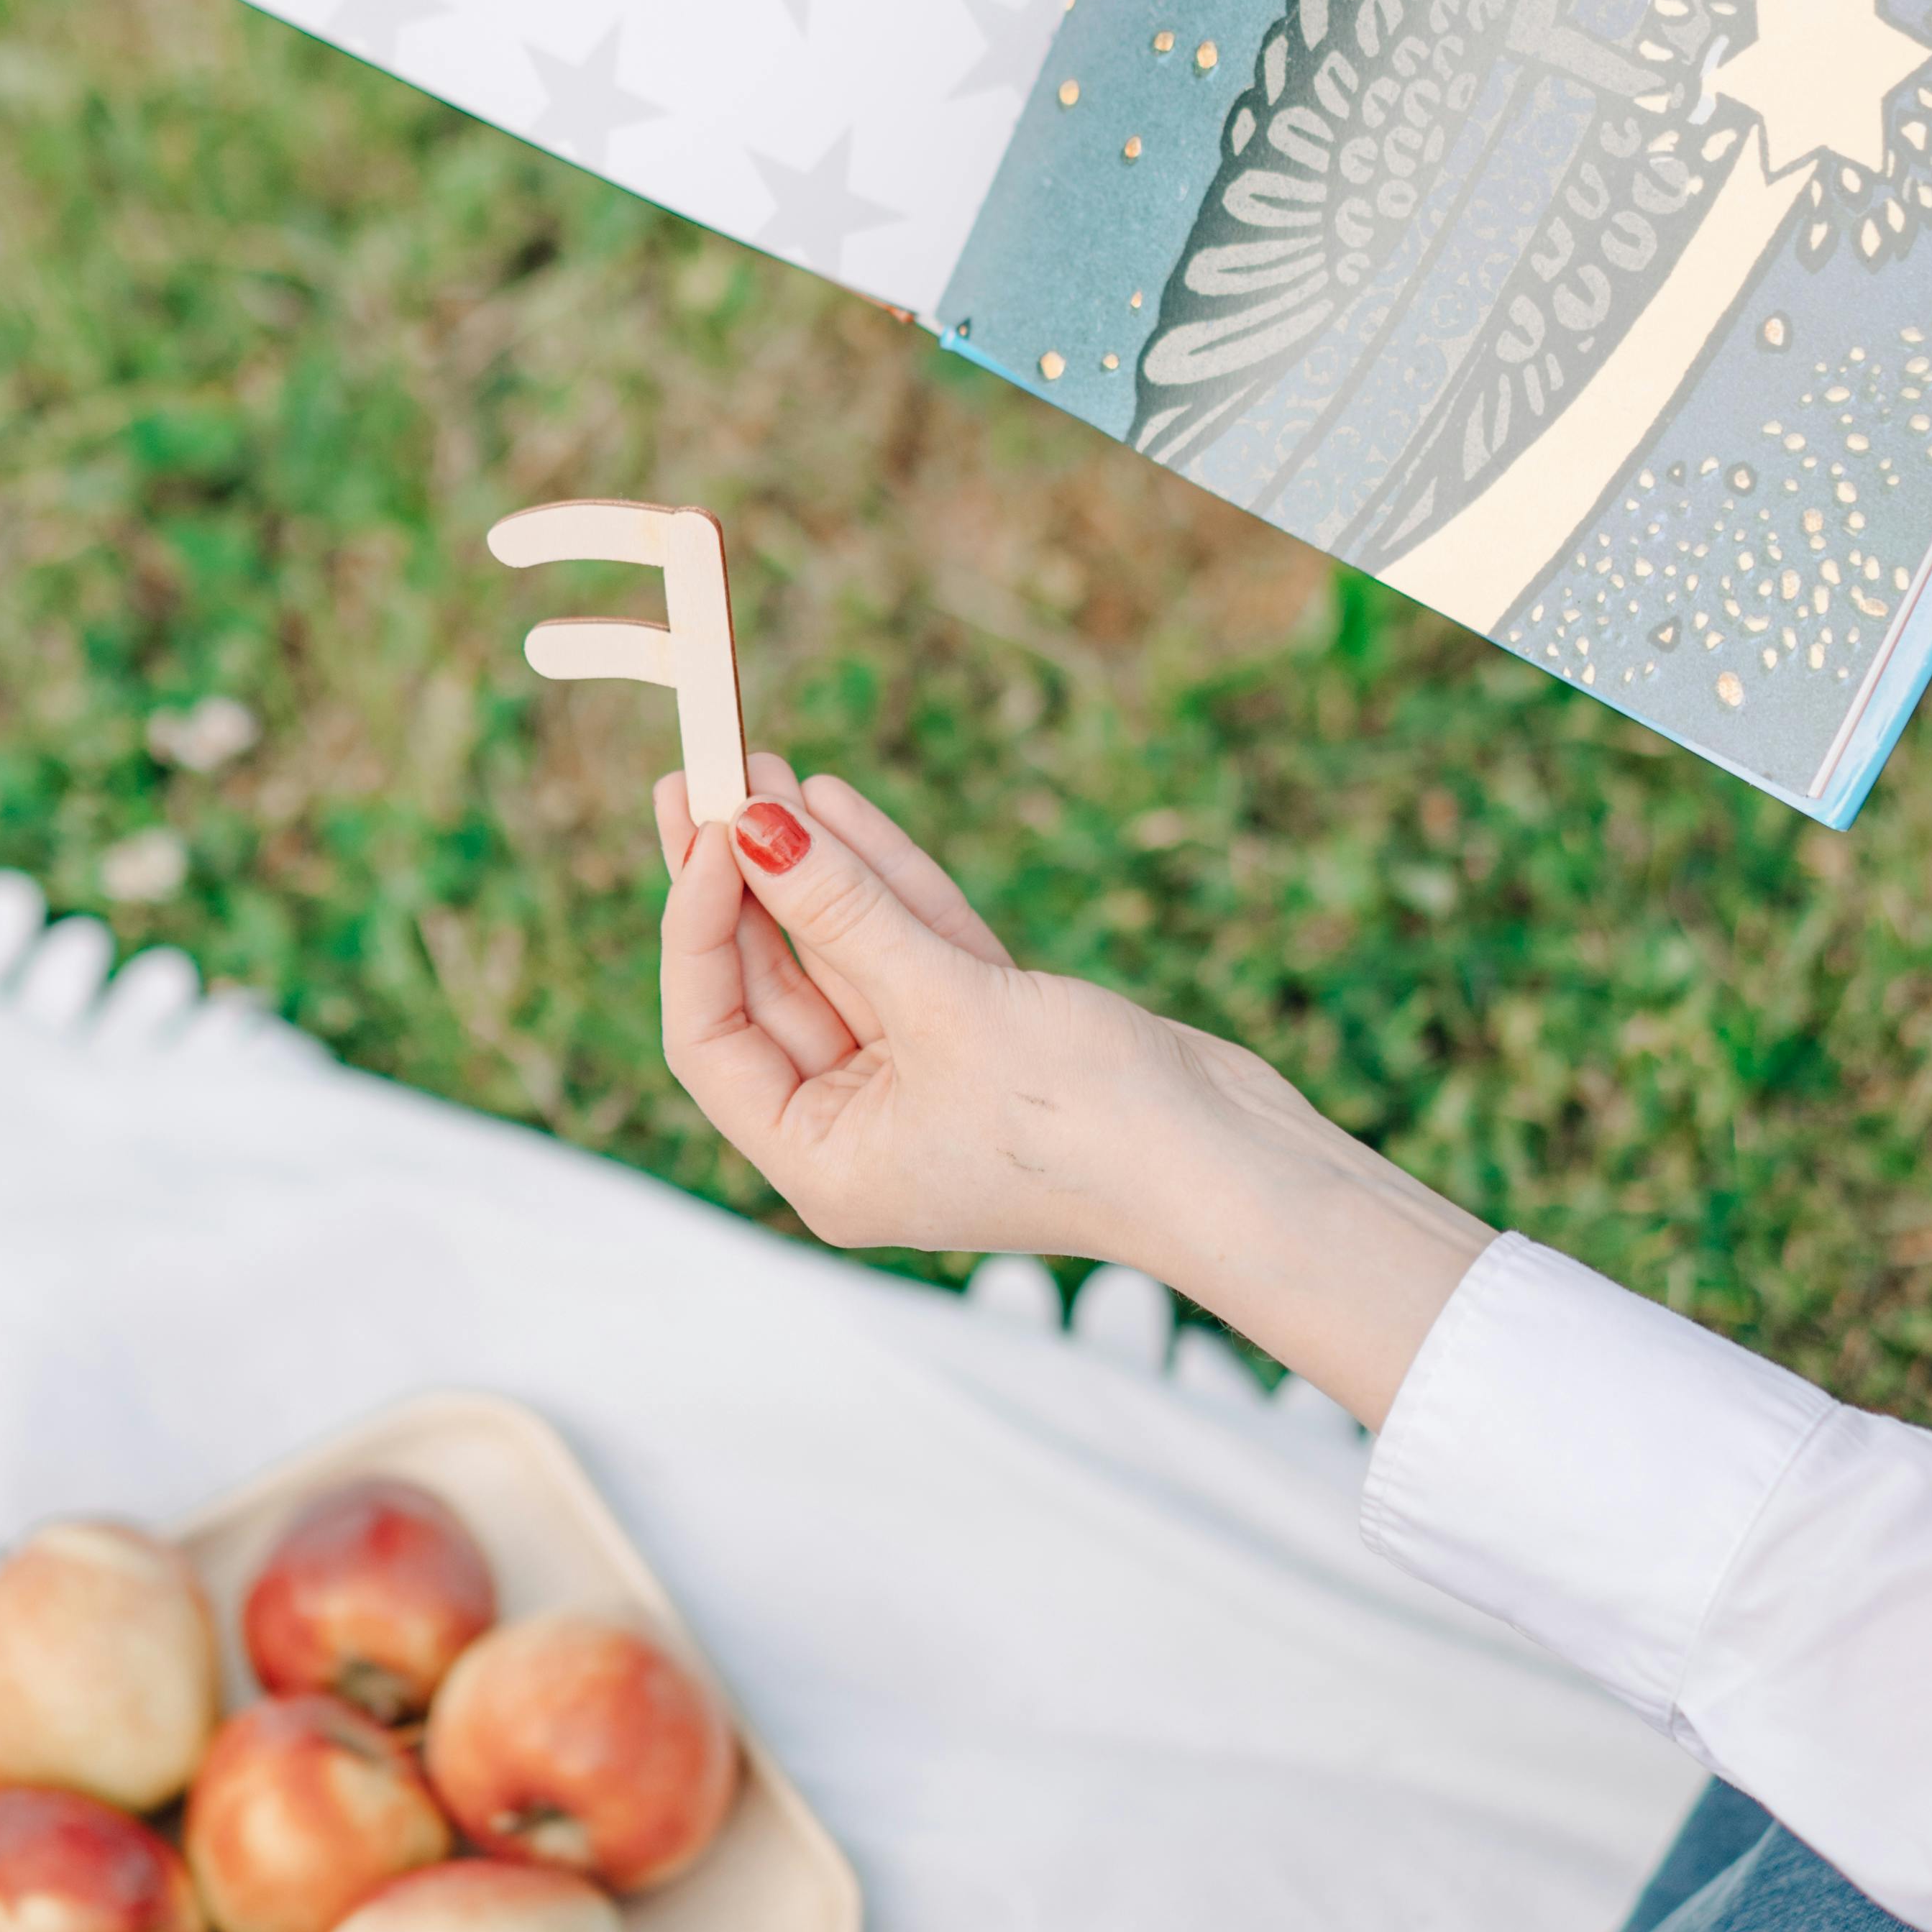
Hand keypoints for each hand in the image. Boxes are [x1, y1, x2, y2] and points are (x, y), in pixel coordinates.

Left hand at [653, 761, 1491, 1429]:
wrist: (1236, 1164)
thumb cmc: (1089, 1126)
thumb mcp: (947, 1007)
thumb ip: (844, 914)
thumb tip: (753, 827)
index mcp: (826, 1161)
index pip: (714, 1034)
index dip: (696, 928)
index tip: (706, 830)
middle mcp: (861, 1128)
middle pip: (768, 986)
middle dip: (738, 879)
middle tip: (701, 776)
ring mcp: (924, 1079)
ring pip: (841, 954)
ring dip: (805, 862)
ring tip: (762, 766)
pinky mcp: (986, 1035)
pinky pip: (909, 948)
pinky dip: (880, 881)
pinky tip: (832, 804)